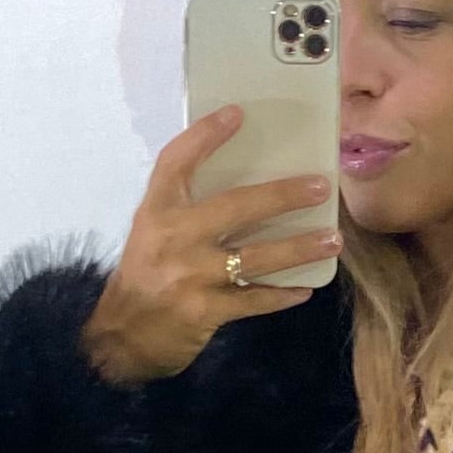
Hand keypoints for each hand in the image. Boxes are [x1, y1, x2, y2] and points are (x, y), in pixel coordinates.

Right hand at [79, 109, 339, 383]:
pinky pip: (253, 300)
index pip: (177, 162)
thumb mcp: (152, 234)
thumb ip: (186, 210)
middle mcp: (172, 238)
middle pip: (235, 206)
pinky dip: (281, 295)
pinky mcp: (204, 311)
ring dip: (298, 248)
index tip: (237, 114)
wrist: (120, 337)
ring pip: (255, 257)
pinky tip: (304, 288)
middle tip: (319, 187)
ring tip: (331, 240)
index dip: (205, 136)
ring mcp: (190, 276)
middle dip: (282, 196)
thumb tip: (245, 188)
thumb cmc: (144, 277)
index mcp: (156, 212)